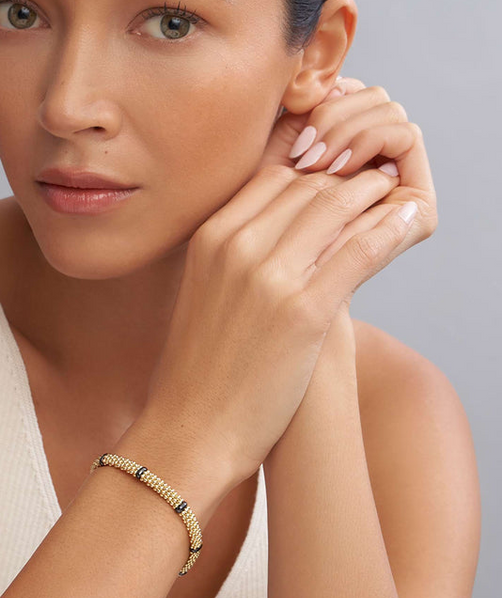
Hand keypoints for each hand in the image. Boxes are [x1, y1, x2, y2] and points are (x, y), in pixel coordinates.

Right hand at [142, 82, 436, 491]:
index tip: (338, 172)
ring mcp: (266, 275)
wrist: (189, 427)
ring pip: (334, 207)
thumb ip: (235, 252)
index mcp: (208, 237)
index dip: (313, 170)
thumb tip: (276, 232)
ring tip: (395, 191)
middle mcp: (234, 245)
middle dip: (346, 176)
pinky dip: (389, 230)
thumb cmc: (199, 365)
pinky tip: (408, 221)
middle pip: (306, 186)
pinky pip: (358, 251)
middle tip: (376, 175)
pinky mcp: (302, 311)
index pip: (272, 177)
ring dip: (372, 193)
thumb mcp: (204, 291)